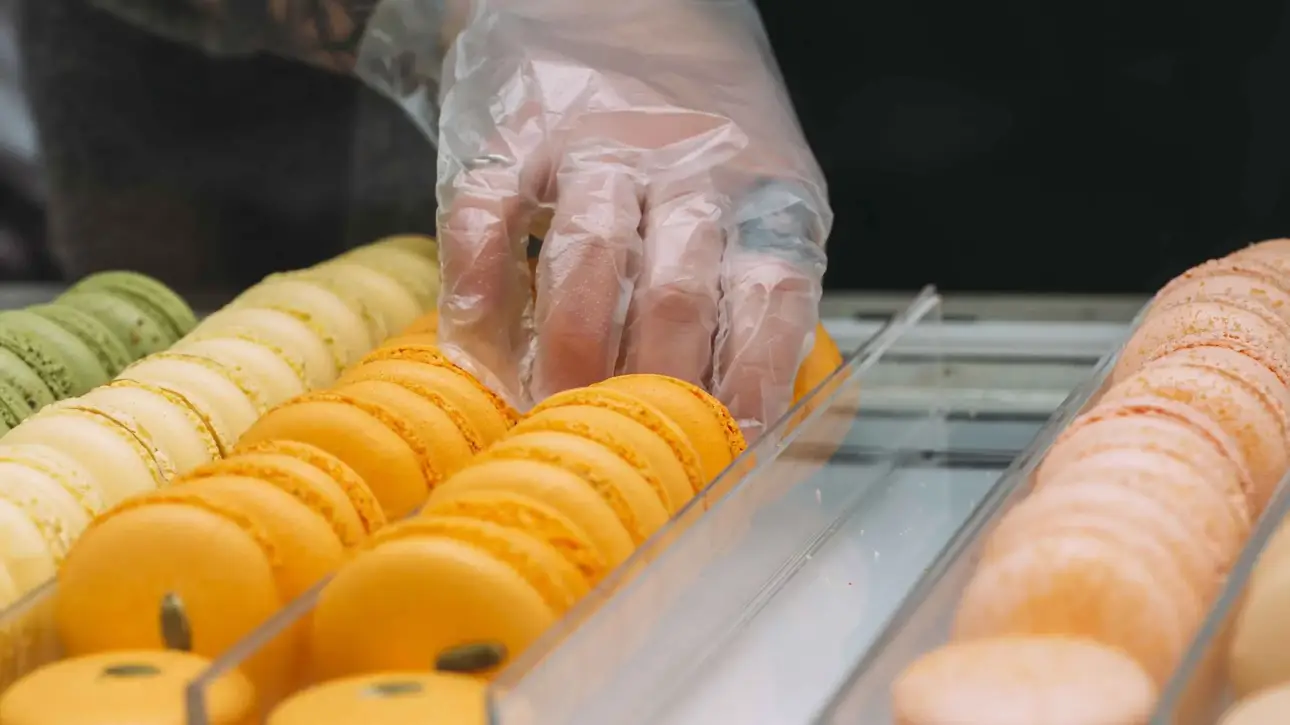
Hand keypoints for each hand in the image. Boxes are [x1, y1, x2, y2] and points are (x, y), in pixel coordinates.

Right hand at [433, 0, 829, 439]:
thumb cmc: (694, 130)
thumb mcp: (756, 193)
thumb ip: (752, 290)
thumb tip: (741, 428)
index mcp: (764, 192)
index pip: (772, 302)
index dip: (749, 385)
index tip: (726, 452)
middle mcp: (689, 166)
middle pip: (677, 295)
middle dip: (645, 389)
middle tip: (618, 452)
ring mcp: (598, 141)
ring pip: (589, 253)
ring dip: (569, 347)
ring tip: (547, 413)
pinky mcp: (516, 124)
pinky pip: (490, 207)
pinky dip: (479, 280)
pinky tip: (474, 341)